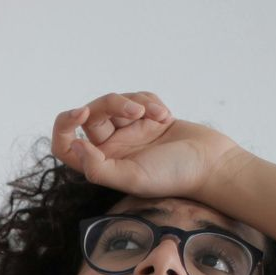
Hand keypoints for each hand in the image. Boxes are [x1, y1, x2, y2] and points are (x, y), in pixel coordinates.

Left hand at [53, 91, 244, 201]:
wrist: (211, 163)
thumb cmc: (173, 176)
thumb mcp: (131, 177)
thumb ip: (97, 168)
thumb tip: (72, 145)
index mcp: (101, 164)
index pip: (64, 144)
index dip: (64, 125)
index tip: (81, 113)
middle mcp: (111, 148)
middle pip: (93, 114)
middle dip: (113, 104)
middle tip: (136, 111)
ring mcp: (130, 131)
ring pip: (116, 102)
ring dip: (137, 101)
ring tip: (161, 116)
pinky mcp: (148, 117)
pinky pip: (138, 97)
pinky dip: (152, 101)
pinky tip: (167, 116)